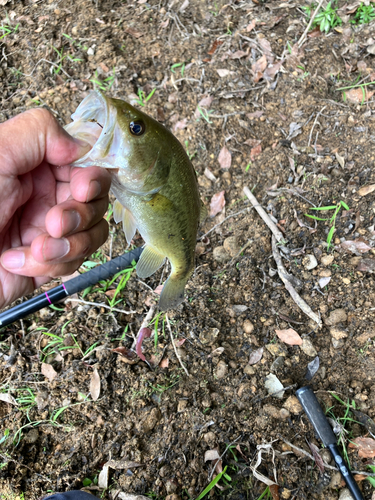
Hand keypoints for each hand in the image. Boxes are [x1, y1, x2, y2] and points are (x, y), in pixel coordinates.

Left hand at [0, 108, 111, 307]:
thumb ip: (37, 132)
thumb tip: (78, 146)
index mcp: (35, 170)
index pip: (86, 167)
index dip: (93, 178)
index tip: (82, 189)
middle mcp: (47, 198)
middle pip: (97, 201)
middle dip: (81, 214)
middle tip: (54, 223)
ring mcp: (51, 232)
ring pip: (94, 233)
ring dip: (69, 244)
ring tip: (36, 249)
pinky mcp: (50, 263)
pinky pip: (74, 262)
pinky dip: (49, 265)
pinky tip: (15, 261)